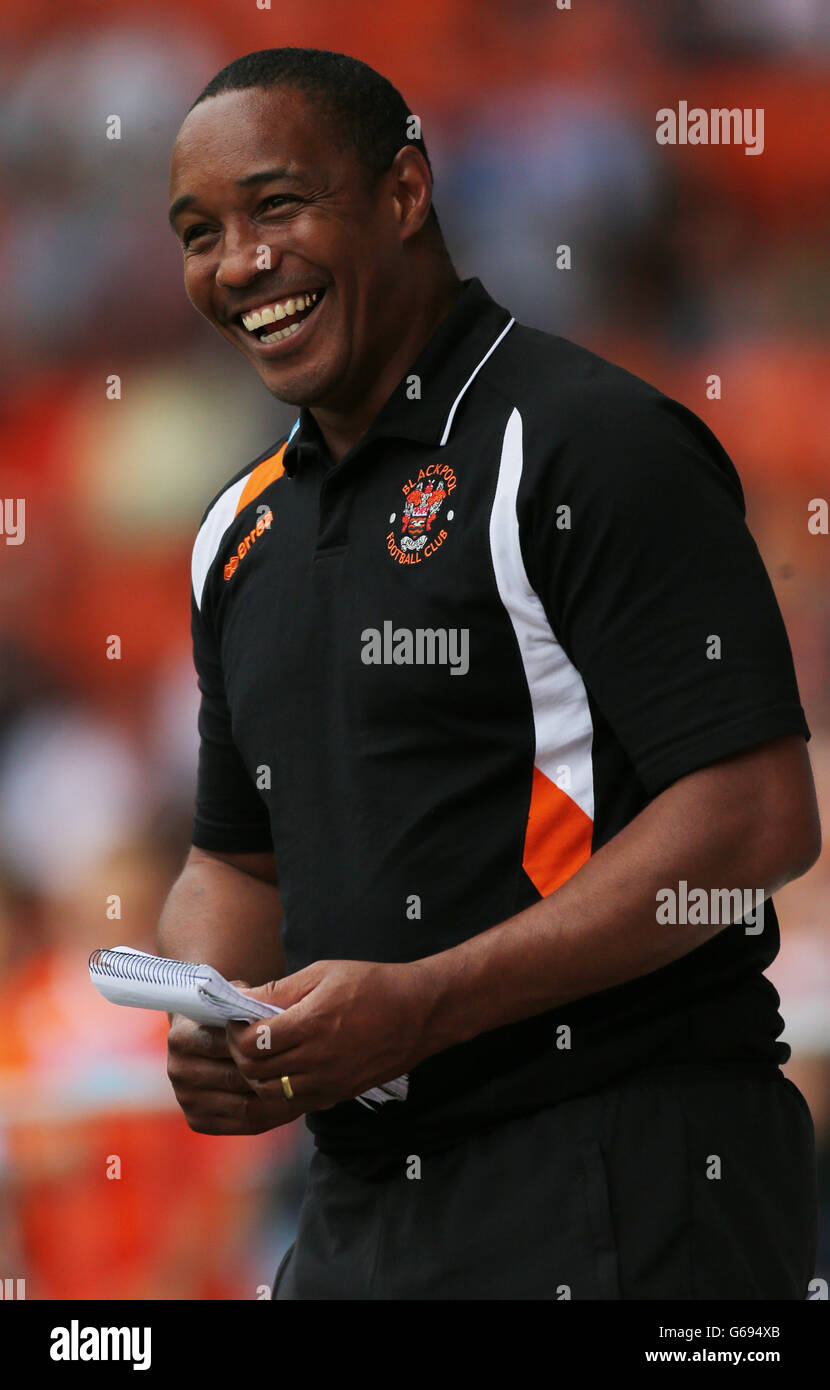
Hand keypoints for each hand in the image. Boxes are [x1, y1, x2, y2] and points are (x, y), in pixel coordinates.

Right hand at [166, 992, 305, 1133]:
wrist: (203, 1034)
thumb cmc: (227, 1015)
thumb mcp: (235, 999)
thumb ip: (249, 1004)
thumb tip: (274, 1013)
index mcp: (181, 1037)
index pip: (224, 1044)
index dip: (260, 1044)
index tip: (293, 1042)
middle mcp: (178, 1070)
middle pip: (235, 1079)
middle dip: (273, 1074)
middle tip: (309, 1070)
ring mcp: (186, 1099)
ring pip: (244, 1106)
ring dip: (279, 1099)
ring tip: (309, 1088)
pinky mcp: (197, 1120)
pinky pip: (244, 1124)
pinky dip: (274, 1115)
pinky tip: (295, 1103)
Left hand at [225, 959, 434, 1112]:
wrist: (420, 1013)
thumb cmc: (372, 985)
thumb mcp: (323, 973)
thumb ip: (279, 990)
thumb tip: (241, 997)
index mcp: (311, 1024)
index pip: (251, 1043)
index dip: (235, 1030)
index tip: (237, 1017)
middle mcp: (317, 1059)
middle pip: (254, 1071)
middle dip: (240, 1052)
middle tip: (243, 1033)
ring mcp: (328, 1083)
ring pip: (270, 1092)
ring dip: (257, 1074)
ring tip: (262, 1052)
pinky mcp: (338, 1095)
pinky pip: (294, 1102)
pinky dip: (280, 1088)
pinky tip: (284, 1068)